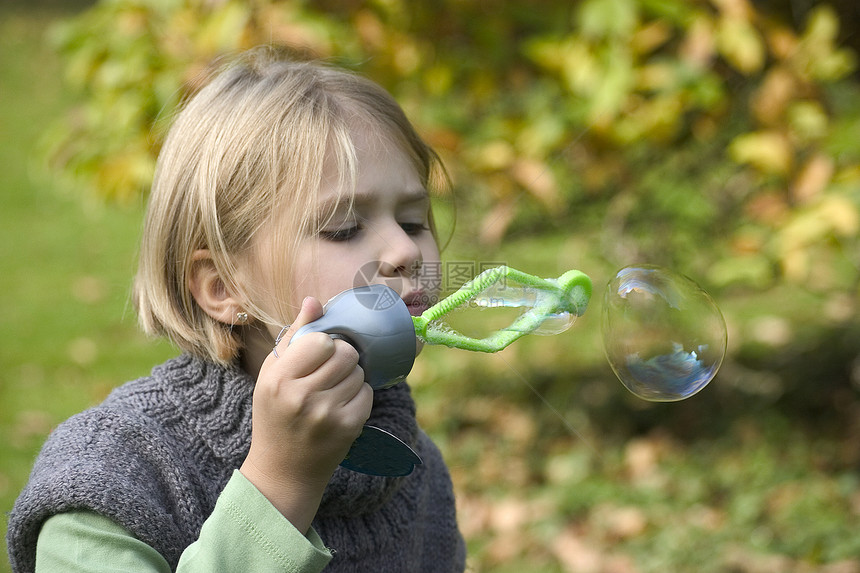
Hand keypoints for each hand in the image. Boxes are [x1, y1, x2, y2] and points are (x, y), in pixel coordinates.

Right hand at [240, 296, 372, 532]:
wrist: (283, 471)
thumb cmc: (275, 415)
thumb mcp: (272, 375)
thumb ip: (295, 336)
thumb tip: (314, 301)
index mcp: (279, 379)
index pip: (321, 341)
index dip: (325, 345)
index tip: (318, 356)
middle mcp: (302, 396)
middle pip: (346, 354)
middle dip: (343, 358)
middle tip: (330, 372)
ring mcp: (326, 414)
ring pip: (359, 373)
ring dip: (352, 377)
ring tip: (333, 390)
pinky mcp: (347, 428)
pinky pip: (367, 394)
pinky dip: (359, 396)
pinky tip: (341, 406)